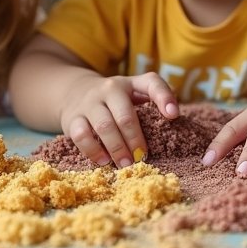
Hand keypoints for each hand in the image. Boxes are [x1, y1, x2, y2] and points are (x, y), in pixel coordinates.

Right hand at [60, 72, 178, 167]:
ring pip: (104, 126)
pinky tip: (103, 161)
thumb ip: (153, 105)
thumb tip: (174, 125)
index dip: (164, 98)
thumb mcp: (134, 96)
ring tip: (126, 164)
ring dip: (117, 148)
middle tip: (142, 158)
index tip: (174, 116)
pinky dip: (93, 151)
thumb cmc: (115, 101)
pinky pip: (81, 135)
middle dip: (135, 139)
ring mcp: (90, 103)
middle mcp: (110, 89)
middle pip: (125, 115)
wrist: (74, 91)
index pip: (152, 82)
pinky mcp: (72, 118)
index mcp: (131, 84)